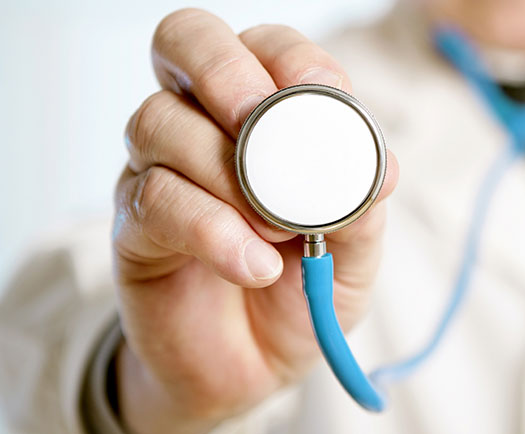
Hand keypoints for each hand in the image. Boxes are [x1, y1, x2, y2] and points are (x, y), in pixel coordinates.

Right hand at [112, 9, 398, 433]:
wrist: (257, 367)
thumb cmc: (304, 289)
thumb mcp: (353, 249)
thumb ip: (361, 203)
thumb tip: (380, 167)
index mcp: (262, 115)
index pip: (263, 46)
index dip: (290, 57)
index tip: (324, 97)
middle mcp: (202, 125)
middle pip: (184, 42)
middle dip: (225, 71)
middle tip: (261, 124)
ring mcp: (158, 170)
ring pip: (161, 122)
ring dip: (228, 173)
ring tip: (279, 232)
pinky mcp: (134, 226)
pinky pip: (155, 200)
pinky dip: (213, 230)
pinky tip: (253, 265)